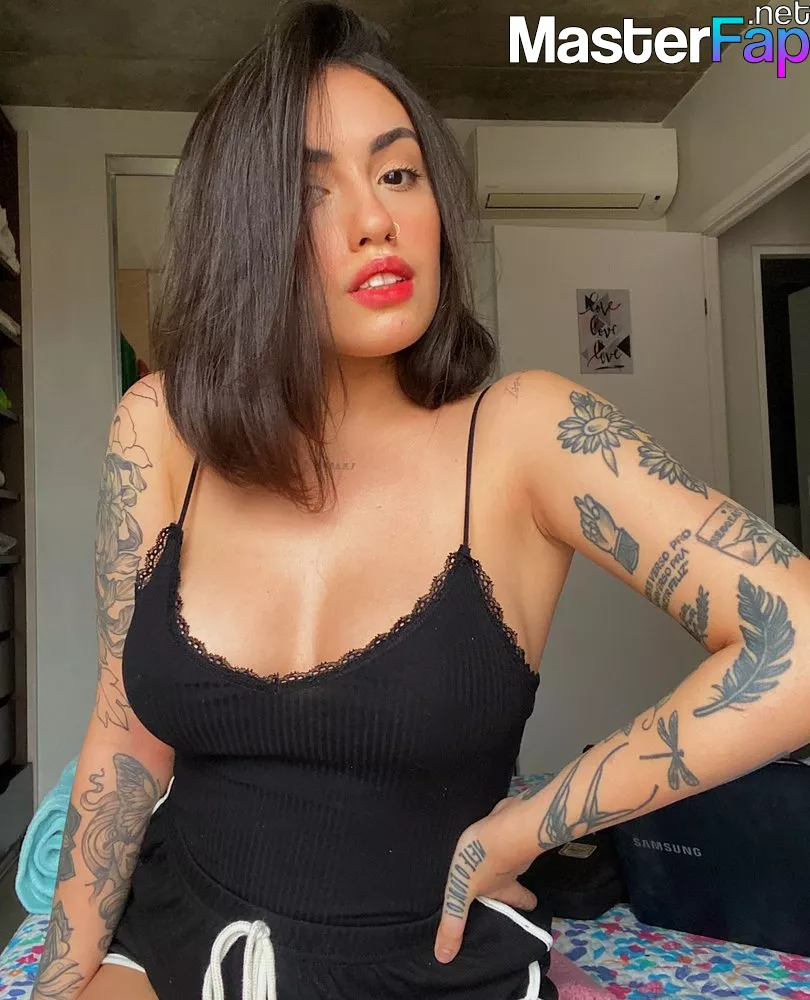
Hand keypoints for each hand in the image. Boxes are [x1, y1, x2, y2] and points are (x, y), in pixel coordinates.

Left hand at [434, 794, 538, 963]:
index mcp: (504, 888)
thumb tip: (444, 959)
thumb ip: (454, 921)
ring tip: (487, 863)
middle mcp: (512, 870)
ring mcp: (511, 846)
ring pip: (509, 858)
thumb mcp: (462, 893)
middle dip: (511, 884)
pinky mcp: (506, 826)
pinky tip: (486, 836)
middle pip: (516, 880)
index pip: (521, 903)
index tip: (526, 912)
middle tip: (503, 888)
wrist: (505, 822)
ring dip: (501, 862)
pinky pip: (503, 836)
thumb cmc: (484, 859)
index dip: (524, 907)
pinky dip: (498, 839)